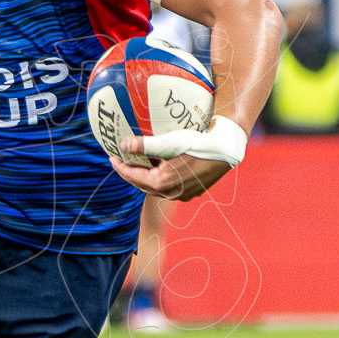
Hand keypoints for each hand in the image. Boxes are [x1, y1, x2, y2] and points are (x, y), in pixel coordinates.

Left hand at [109, 153, 232, 201]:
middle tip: (121, 161)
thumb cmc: (198, 143)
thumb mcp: (169, 142)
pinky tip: (160, 168)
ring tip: (138, 164)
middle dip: (130, 173)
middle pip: (143, 185)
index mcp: (162, 182)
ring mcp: (183, 195)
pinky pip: (169, 188)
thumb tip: (123, 144)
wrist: (226, 149)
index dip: (120, 167)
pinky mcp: (192, 192)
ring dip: (145, 177)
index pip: (133, 177)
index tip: (112, 157)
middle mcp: (171, 193)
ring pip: (156, 188)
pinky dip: (159, 179)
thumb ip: (144, 144)